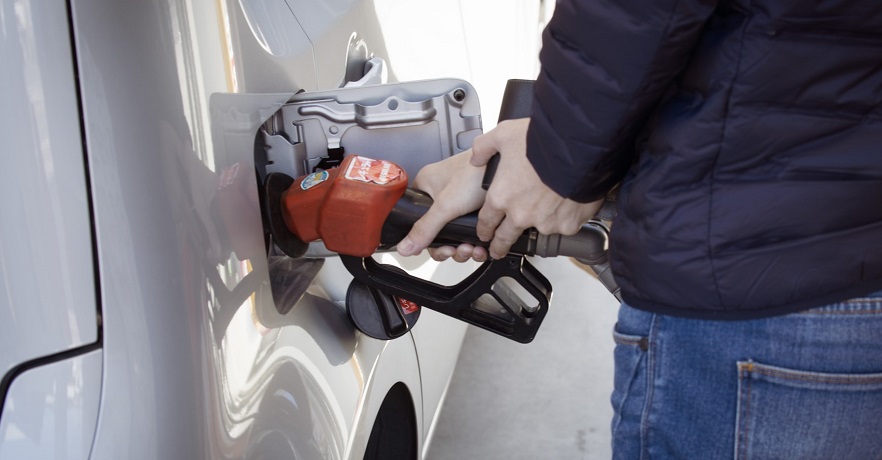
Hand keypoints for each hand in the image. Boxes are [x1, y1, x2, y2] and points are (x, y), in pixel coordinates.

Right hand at [396, 151, 488, 261]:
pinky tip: (482, 246)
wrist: (509, 167)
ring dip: (464, 247)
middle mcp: (441, 193)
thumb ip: (425, 228)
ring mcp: (460, 201)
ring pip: (455, 234)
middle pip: (438, 232)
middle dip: (450, 247)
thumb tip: (405, 247)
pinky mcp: (477, 206)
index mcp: (426, 187)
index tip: (442, 249)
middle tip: (459, 250)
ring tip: (473, 248)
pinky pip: (471, 231)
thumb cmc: (478, 172)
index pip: (417, 221)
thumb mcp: (446, 205)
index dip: (428, 241)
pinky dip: (476, 243)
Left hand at [471, 118, 602, 258]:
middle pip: (505, 238)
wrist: (578, 149)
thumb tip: (476, 157)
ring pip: (538, 230)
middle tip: (499, 250)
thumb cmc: (542, 142)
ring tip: (547, 208)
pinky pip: (564, 226)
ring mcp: (544, 222)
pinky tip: (567, 202)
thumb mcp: (504, 135)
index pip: (486, 221)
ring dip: (539, 223)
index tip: (485, 233)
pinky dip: (564, 218)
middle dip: (499, 246)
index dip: (484, 229)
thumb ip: (484, 148)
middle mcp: (520, 214)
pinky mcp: (567, 225)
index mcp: (501, 196)